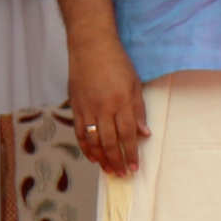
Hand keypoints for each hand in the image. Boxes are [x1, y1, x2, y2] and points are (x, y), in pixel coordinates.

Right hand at [65, 37, 147, 176]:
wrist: (90, 46)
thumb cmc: (116, 63)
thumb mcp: (134, 84)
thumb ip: (138, 110)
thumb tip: (144, 134)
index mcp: (121, 102)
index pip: (128, 134)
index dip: (131, 153)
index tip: (134, 167)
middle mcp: (103, 108)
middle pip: (110, 142)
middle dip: (116, 161)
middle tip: (121, 174)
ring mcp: (87, 108)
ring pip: (93, 140)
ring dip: (101, 158)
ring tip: (108, 170)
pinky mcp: (76, 106)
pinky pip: (80, 132)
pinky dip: (86, 147)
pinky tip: (92, 157)